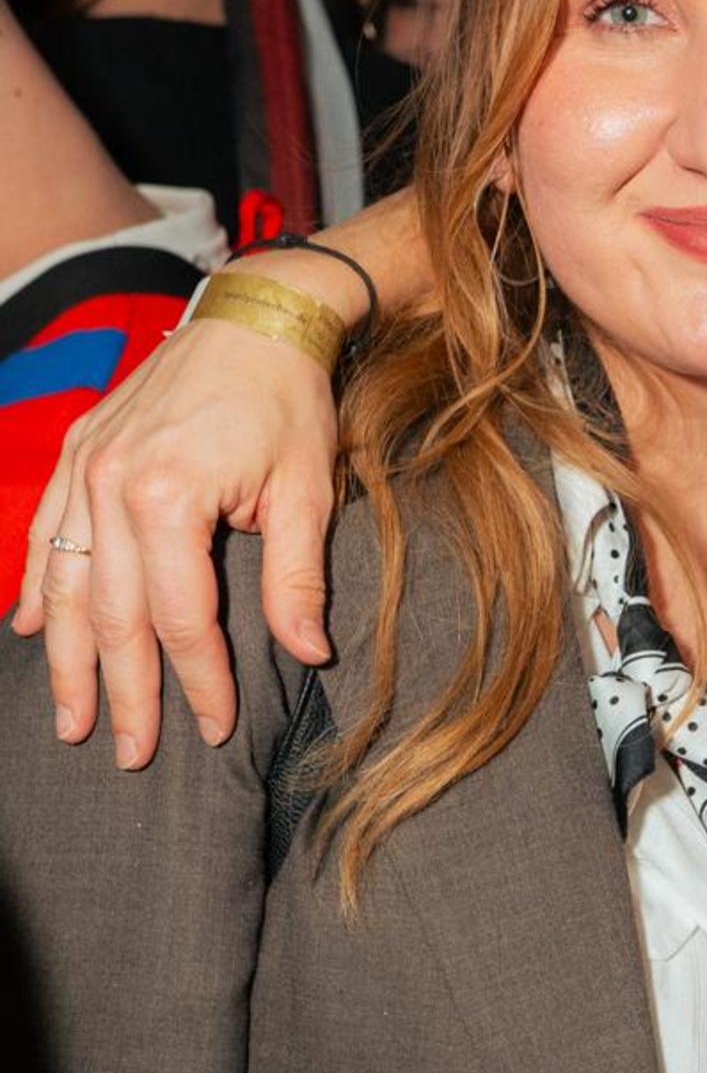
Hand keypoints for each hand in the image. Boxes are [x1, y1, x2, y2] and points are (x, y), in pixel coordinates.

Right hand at [12, 293, 340, 763]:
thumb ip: (297, 579)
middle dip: (123, 693)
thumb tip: (307, 654)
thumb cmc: (287, 403)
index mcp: (168, 498)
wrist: (252, 317)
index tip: (217, 729)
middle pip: (112, 617)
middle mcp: (109, 486)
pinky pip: (43, 535)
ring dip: (66, 661)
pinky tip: (32, 632)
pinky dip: (36, 588)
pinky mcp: (75, 454)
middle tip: (131, 755)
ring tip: (72, 719)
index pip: (182, 619)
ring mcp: (82, 469)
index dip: (200, 682)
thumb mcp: (307, 491)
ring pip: (64, 587)